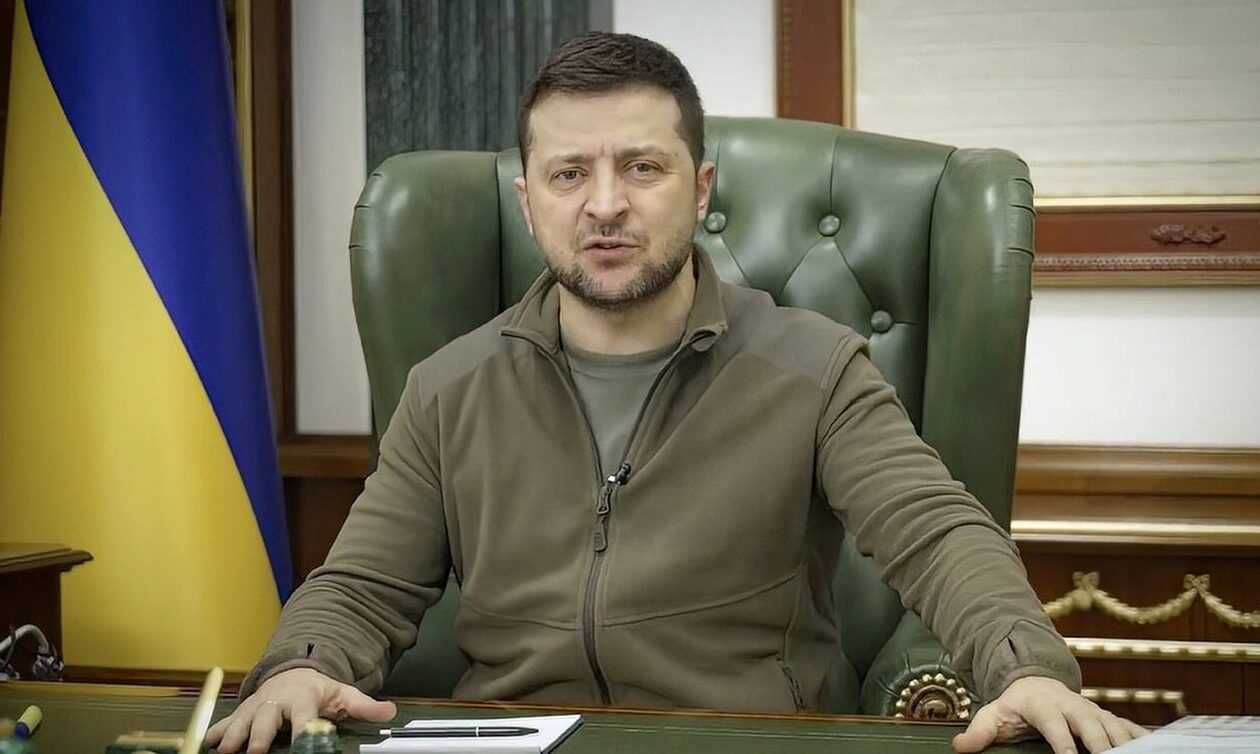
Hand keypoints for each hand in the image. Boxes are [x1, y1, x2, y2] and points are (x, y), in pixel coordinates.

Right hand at [206, 668, 396, 752]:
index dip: (305, 731)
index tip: (307, 741)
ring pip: (241, 722)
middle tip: (257, 752)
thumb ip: (365, 706)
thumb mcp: (343, 695)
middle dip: (260, 737)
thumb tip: (390, 711)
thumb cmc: (317, 690)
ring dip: (233, 737)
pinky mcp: (241, 713)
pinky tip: (208, 745)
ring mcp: (256, 707)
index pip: (305, 718)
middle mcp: (276, 702)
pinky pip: (225, 724)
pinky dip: (216, 734)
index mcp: (303, 699)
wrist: (292, 673)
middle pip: (266, 721)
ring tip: (226, 751)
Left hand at [952, 676, 1147, 752]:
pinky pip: (1131, 727)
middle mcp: (1073, 706)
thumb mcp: (992, 715)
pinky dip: (1144, 738)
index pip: (1056, 728)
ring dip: (1126, 745)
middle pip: (1093, 728)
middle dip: (1103, 748)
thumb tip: (959, 748)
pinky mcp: (1107, 717)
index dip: (1065, 746)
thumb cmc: (1014, 705)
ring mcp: (1093, 711)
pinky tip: (1156, 749)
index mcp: (1044, 706)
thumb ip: (978, 732)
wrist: (1035, 682)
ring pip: (1116, 727)